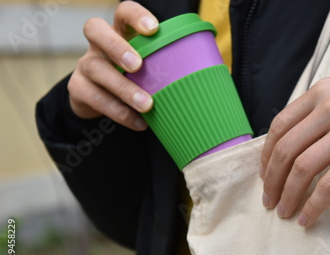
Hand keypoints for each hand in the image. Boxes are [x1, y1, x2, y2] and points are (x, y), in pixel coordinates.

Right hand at [68, 1, 158, 129]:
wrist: (99, 100)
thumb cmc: (135, 79)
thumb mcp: (148, 67)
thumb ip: (165, 66)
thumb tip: (206, 76)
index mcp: (120, 33)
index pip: (123, 12)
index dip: (135, 15)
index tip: (154, 29)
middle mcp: (98, 45)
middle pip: (95, 29)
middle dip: (117, 46)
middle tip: (138, 66)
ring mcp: (86, 65)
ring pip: (96, 69)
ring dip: (123, 87)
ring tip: (146, 104)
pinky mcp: (78, 89)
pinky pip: (96, 99)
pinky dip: (119, 112)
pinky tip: (139, 122)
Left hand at [260, 71, 329, 226]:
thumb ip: (314, 112)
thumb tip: (285, 147)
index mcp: (319, 93)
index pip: (280, 126)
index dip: (266, 155)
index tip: (264, 175)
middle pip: (287, 150)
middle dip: (271, 181)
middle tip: (269, 200)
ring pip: (304, 167)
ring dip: (288, 195)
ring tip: (284, 211)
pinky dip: (315, 204)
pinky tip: (308, 216)